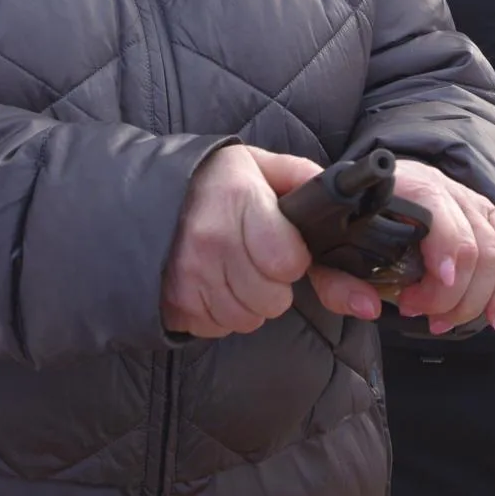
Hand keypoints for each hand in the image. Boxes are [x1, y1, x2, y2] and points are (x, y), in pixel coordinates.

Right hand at [163, 145, 317, 338]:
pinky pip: (216, 328)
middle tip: (256, 257)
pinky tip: (211, 283)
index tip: (281, 244)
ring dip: (249, 302)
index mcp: (240, 199)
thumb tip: (348, 211)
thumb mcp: (262, 166)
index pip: (289, 262)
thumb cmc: (215, 180)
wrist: (146, 194)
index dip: (293, 258)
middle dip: (274, 283)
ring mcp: (188, 275)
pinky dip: (219, 312)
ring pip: (247, 319)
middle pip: (273, 300)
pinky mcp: (172, 302)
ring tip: (233, 269)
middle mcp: (211, 240)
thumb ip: (306, 182)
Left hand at [303, 158, 494, 335]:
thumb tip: (369, 309)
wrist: (367, 190)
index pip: (439, 210)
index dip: (446, 249)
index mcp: (403, 186)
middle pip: (473, 240)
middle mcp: (443, 187)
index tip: (438, 285)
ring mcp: (469, 200)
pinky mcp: (486, 216)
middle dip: (453, 293)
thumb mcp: (327, 248)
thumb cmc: (349, 223)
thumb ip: (336, 281)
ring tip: (444, 323)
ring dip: (477, 298)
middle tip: (423, 315)